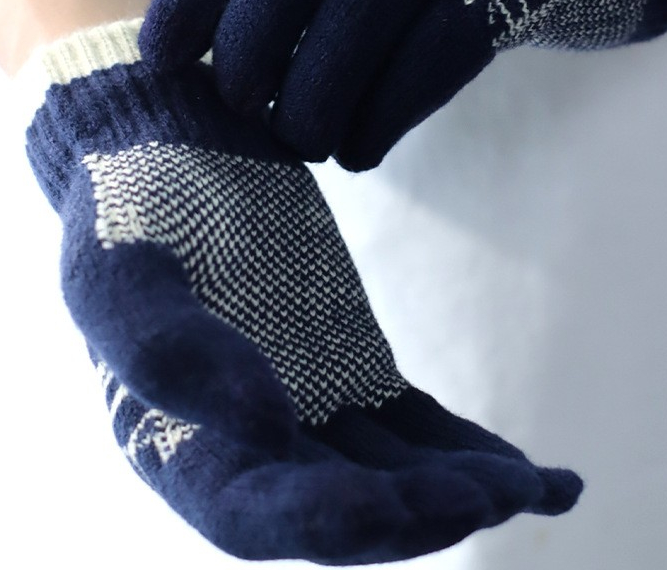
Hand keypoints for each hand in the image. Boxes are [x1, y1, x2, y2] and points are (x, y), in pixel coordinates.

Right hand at [25, 20, 581, 562]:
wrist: (176, 142)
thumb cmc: (129, 205)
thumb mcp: (121, 271)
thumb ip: (169, 350)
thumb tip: (263, 427)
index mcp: (178, 442)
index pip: (251, 514)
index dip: (320, 522)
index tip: (388, 500)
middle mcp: (250, 443)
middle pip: (341, 512)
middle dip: (414, 517)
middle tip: (486, 495)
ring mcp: (312, 407)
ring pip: (395, 479)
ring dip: (463, 492)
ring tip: (532, 486)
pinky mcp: (356, 368)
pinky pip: (422, 432)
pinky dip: (475, 455)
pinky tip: (545, 478)